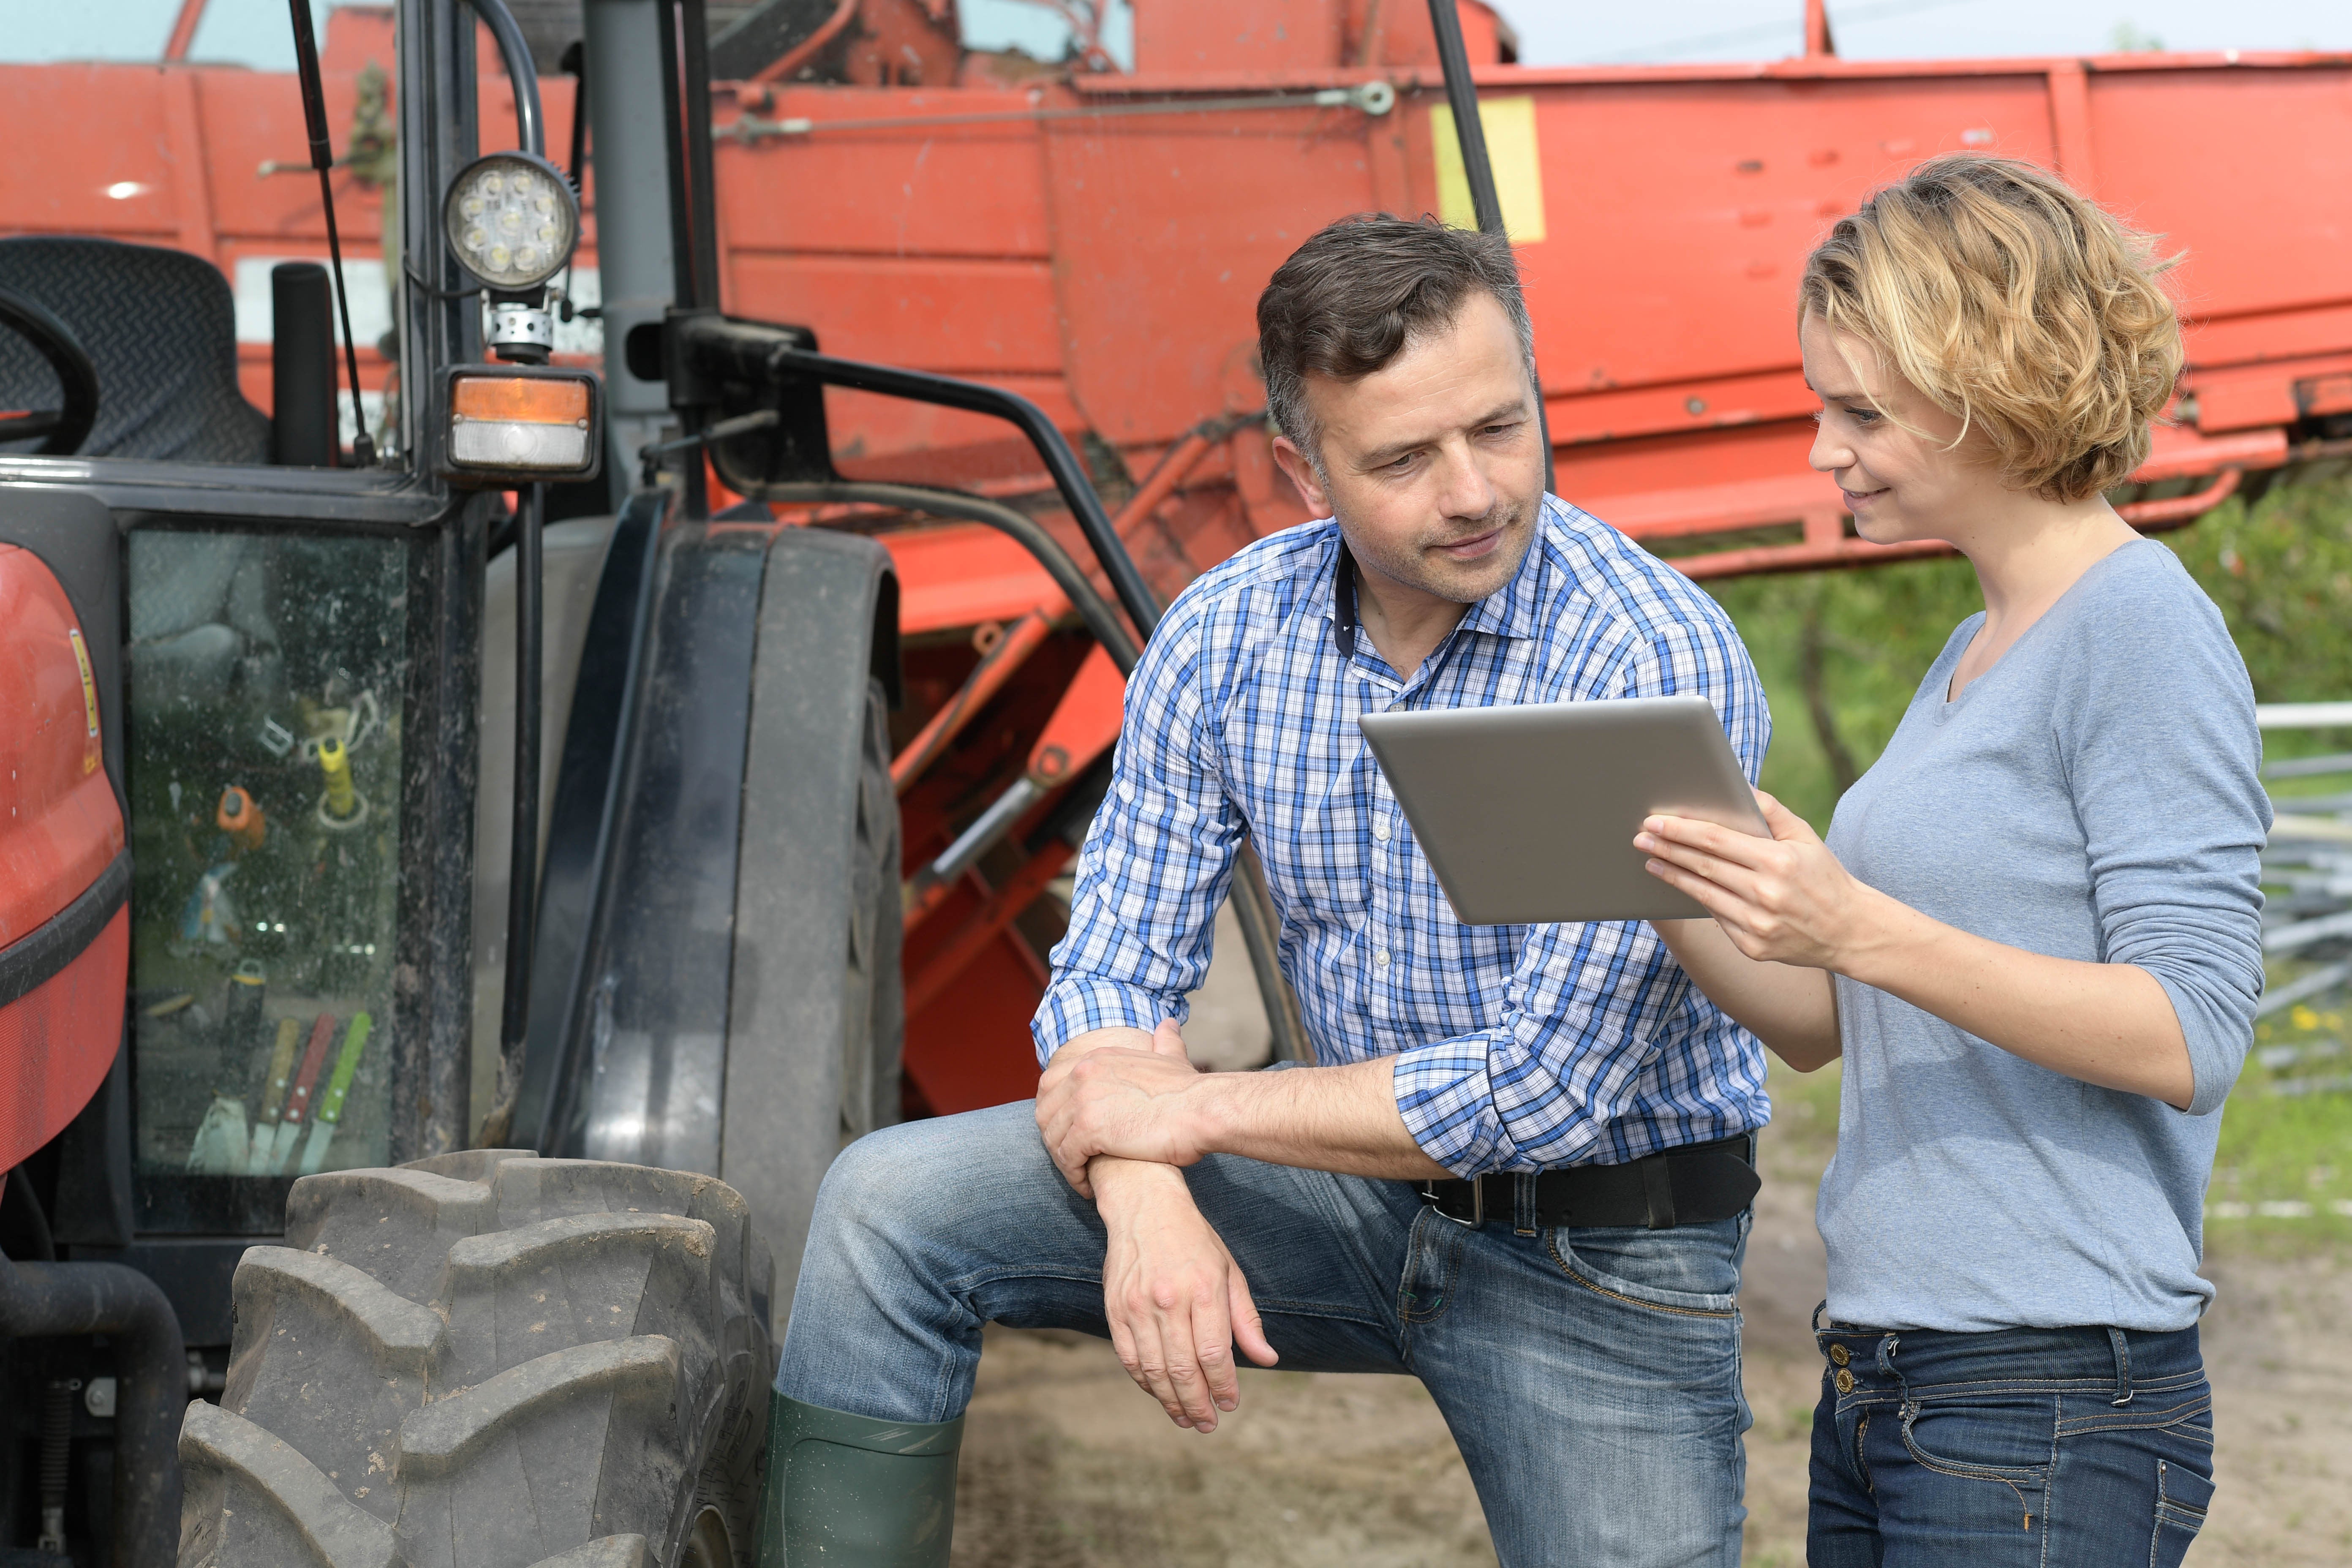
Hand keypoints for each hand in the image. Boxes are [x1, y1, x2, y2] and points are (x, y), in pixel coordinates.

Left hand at [1036, 1019, 1209, 1196]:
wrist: (1203, 1111)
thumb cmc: (1192, 1093)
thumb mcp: (1171, 1058)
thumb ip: (1164, 1043)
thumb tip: (1168, 1025)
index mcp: (1097, 1058)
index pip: (1051, 1083)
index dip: (1053, 1112)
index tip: (1066, 1134)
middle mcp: (1084, 1073)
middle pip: (1045, 1111)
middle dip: (1053, 1139)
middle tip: (1071, 1161)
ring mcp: (1083, 1099)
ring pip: (1053, 1137)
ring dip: (1063, 1162)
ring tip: (1080, 1178)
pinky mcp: (1089, 1128)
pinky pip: (1067, 1157)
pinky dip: (1073, 1176)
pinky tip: (1088, 1187)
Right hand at [1095, 1165, 1278, 1431]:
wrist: (1143, 1206)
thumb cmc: (1194, 1241)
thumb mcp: (1229, 1271)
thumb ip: (1246, 1320)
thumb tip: (1267, 1360)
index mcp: (1203, 1289)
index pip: (1214, 1353)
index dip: (1223, 1386)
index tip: (1230, 1404)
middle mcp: (1168, 1299)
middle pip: (1183, 1369)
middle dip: (1197, 1404)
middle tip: (1207, 1424)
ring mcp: (1137, 1306)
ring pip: (1154, 1370)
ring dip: (1170, 1401)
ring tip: (1185, 1419)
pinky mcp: (1115, 1309)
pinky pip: (1129, 1358)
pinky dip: (1144, 1382)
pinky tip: (1159, 1393)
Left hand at [1635, 790, 1883, 969]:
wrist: (1850, 931)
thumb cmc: (1824, 876)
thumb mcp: (1805, 836)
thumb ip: (1770, 810)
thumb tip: (1738, 785)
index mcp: (1778, 861)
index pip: (1716, 840)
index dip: (1681, 830)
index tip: (1655, 821)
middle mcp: (1766, 894)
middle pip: (1703, 866)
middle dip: (1667, 849)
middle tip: (1640, 837)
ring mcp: (1757, 924)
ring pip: (1702, 894)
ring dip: (1672, 875)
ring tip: (1651, 860)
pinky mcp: (1752, 947)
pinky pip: (1716, 918)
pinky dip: (1696, 899)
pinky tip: (1680, 884)